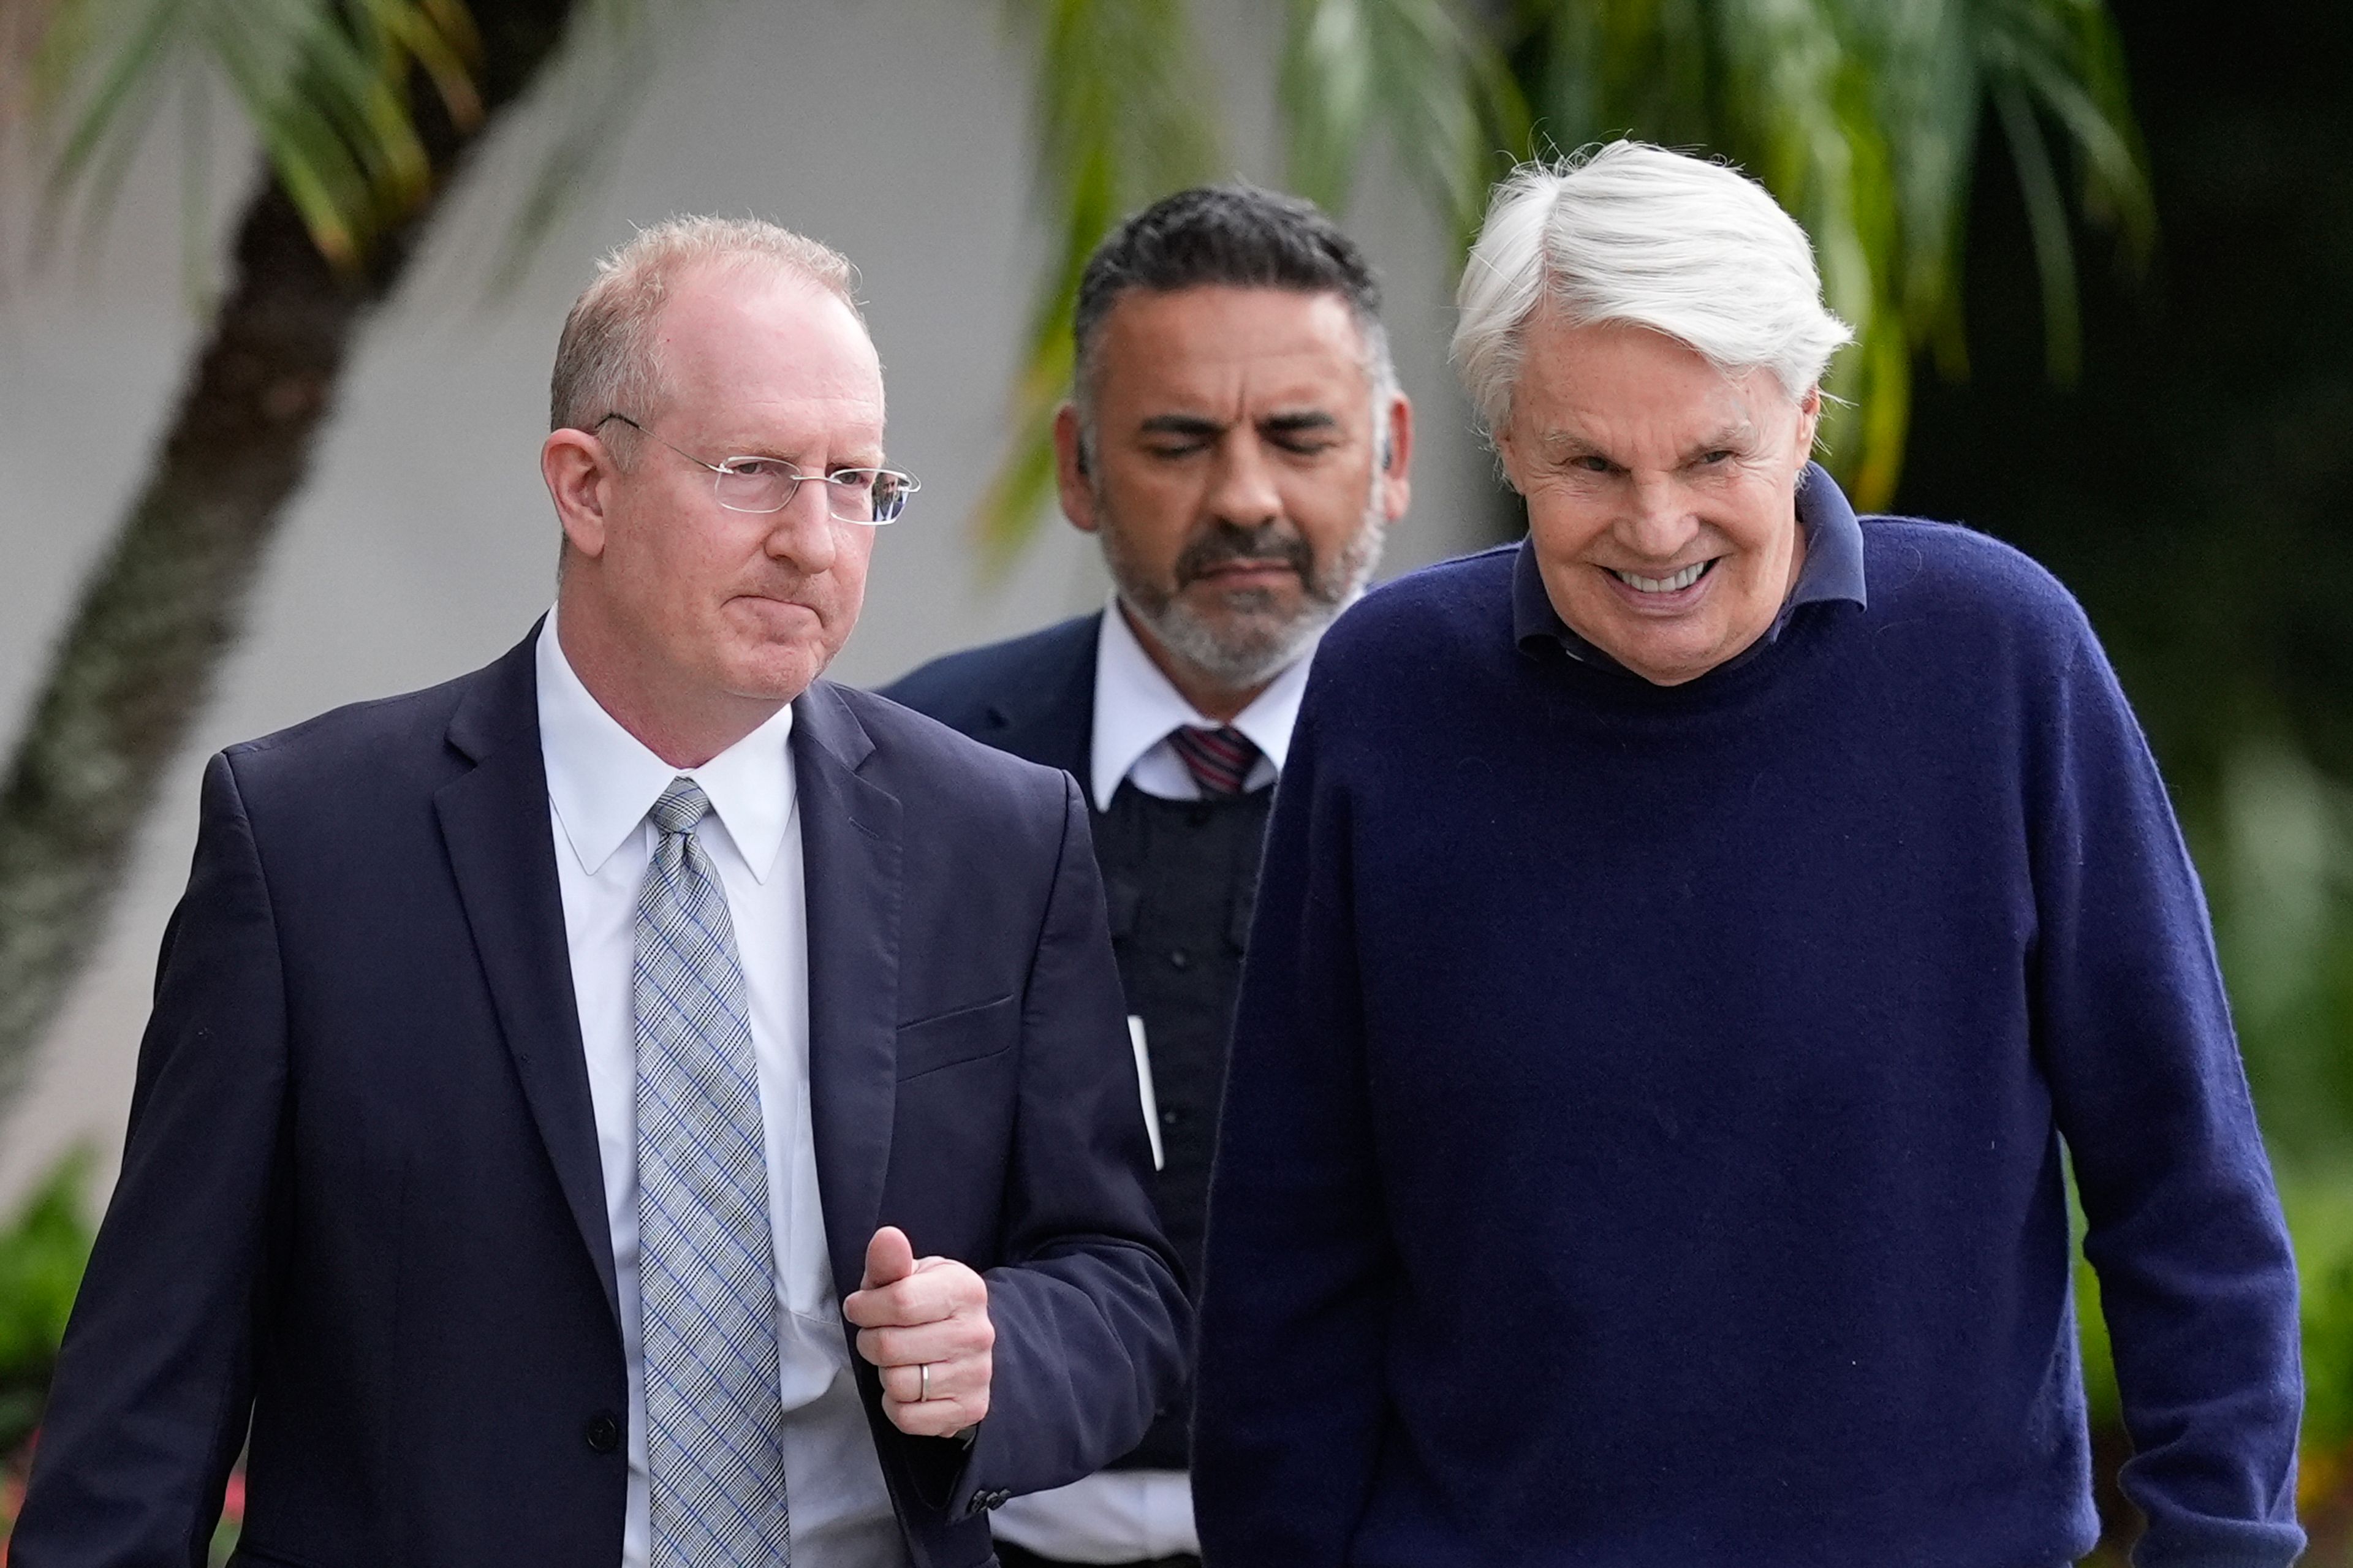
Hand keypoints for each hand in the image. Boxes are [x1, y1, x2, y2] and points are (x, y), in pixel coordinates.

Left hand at [843, 1226, 993, 1437]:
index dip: (864, 1308)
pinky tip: (908, 1387)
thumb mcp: (908, 1276)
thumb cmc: (925, 1305)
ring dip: (884, 1374)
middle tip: (879, 1335)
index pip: (898, 1302)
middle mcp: (978, 1332)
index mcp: (965, 1289)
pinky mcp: (970, 1409)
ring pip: (897, 1384)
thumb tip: (886, 1237)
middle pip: (890, 1347)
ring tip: (897, 1360)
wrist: (965, 1342)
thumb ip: (889, 1261)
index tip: (861, 1307)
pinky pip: (908, 1418)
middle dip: (870, 1341)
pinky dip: (896, 1405)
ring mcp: (977, 1374)